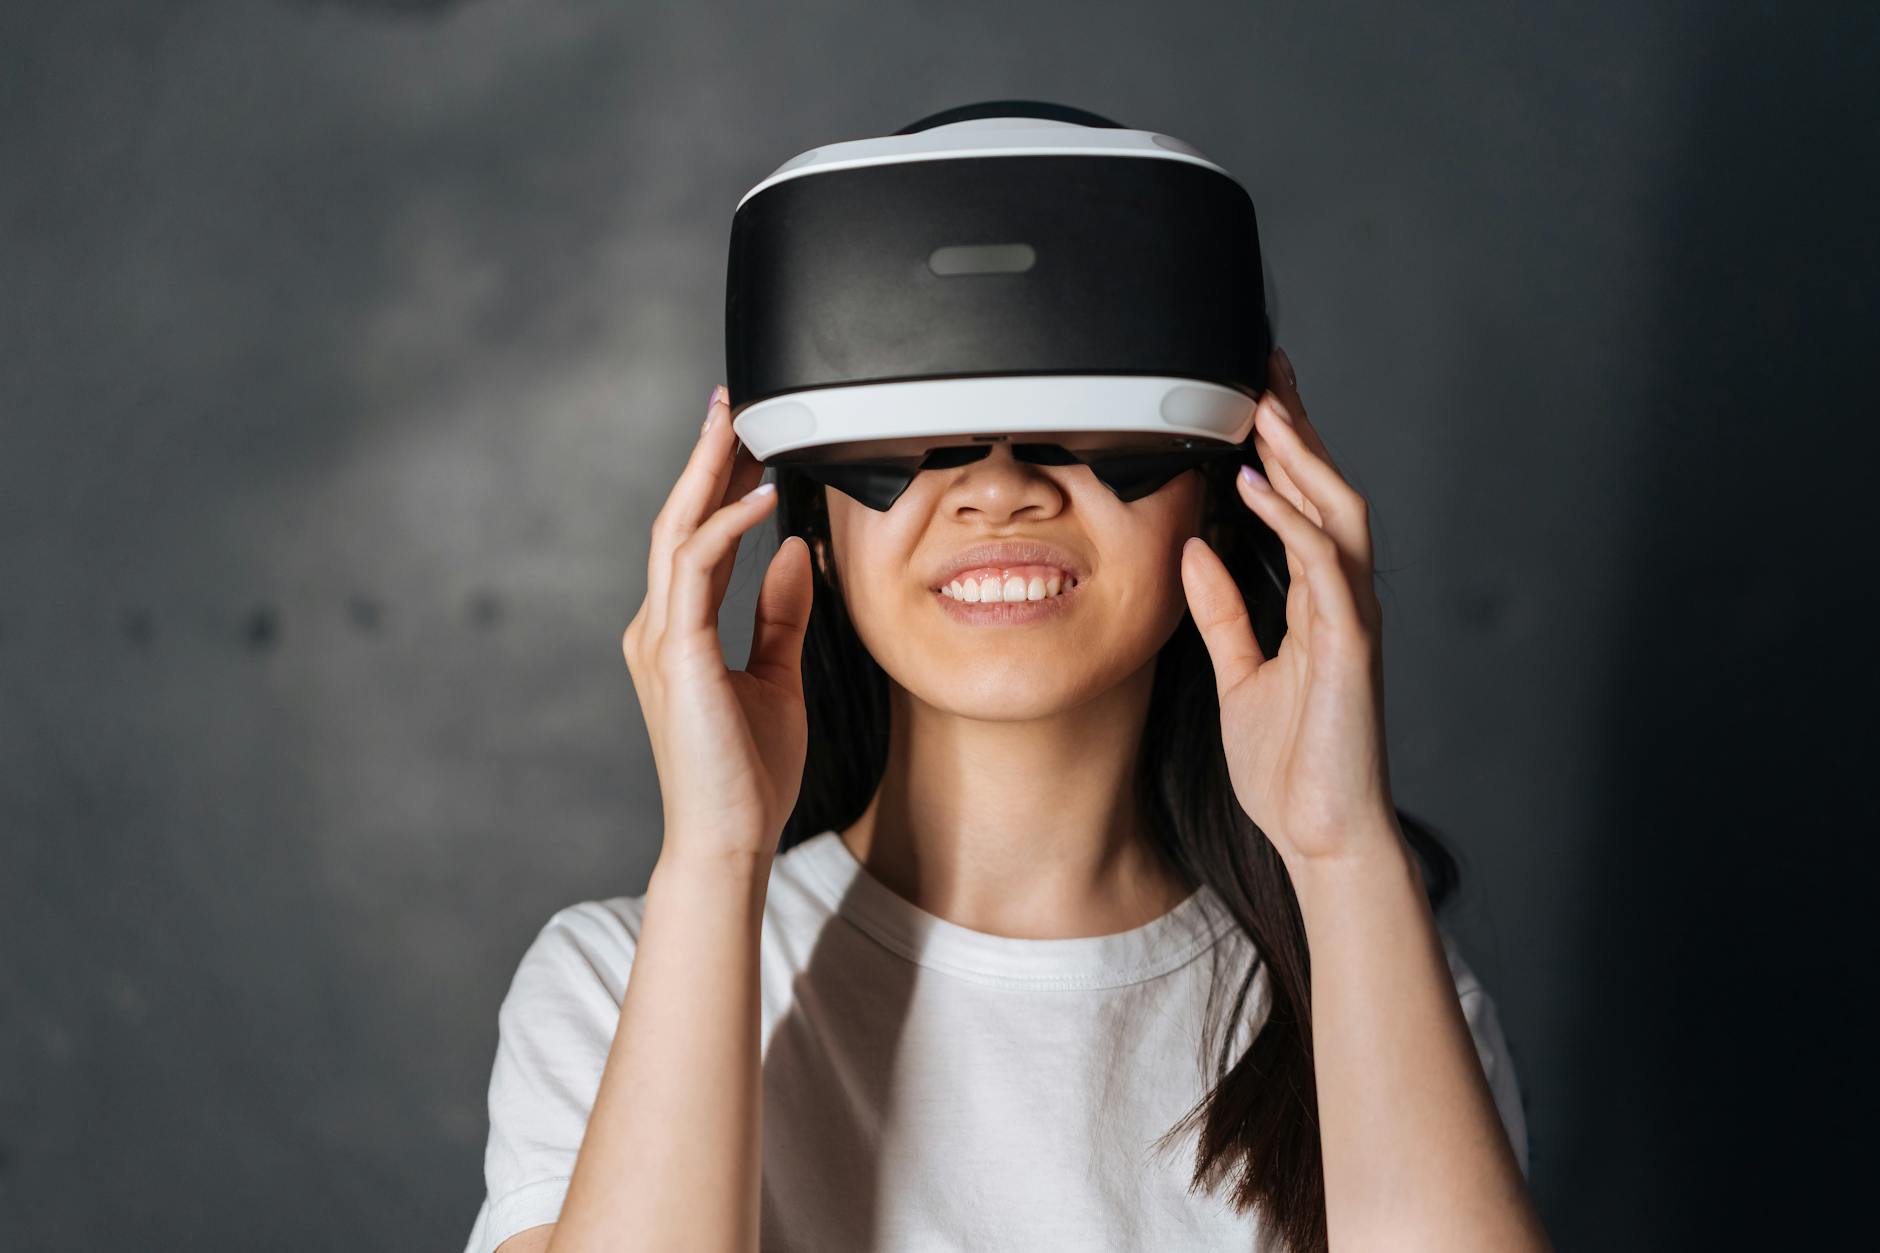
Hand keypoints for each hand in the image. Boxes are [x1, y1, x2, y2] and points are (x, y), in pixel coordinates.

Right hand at [620, 385, 814, 866]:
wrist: (729, 841)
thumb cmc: (748, 775)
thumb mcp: (777, 677)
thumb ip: (779, 614)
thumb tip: (793, 552)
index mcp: (679, 632)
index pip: (696, 538)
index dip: (718, 483)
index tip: (746, 439)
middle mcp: (658, 627)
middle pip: (677, 519)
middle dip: (706, 457)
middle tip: (732, 402)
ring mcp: (660, 639)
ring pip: (678, 531)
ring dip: (710, 473)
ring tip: (742, 426)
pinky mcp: (677, 654)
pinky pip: (698, 570)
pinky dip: (727, 527)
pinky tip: (761, 499)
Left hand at [1179, 347, 1398, 866]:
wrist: (1322, 836)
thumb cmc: (1291, 766)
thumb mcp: (1239, 675)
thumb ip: (1222, 611)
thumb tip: (1196, 549)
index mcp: (1317, 603)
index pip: (1302, 506)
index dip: (1282, 450)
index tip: (1251, 398)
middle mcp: (1341, 600)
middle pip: (1327, 492)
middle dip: (1298, 429)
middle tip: (1264, 371)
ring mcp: (1351, 620)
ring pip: (1337, 514)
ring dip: (1301, 457)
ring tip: (1264, 408)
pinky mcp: (1350, 647)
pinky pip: (1325, 567)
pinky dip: (1292, 522)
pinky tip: (1259, 488)